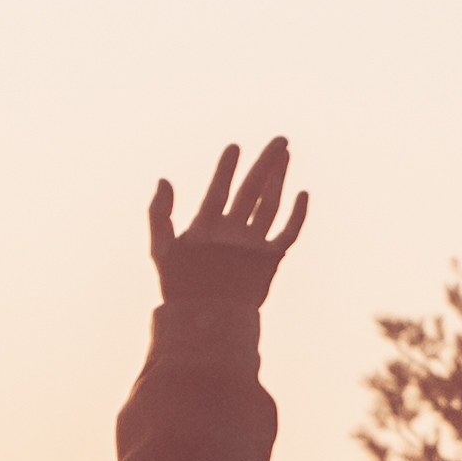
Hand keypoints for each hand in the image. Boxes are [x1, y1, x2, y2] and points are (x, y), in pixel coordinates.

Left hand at [146, 137, 305, 308]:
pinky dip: (297, 215)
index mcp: (207, 225)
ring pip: (270, 205)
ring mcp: (251, 244)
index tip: (233, 147)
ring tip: (285, 156)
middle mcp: (232, 231)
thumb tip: (163, 179)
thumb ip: (159, 214)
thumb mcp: (162, 248)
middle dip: (264, 164)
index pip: (220, 189)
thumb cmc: (179, 288)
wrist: (203, 320)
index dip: (226, 168)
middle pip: (252, 190)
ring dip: (278, 181)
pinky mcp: (269, 260)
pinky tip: (302, 193)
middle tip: (279, 140)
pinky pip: (287, 233)